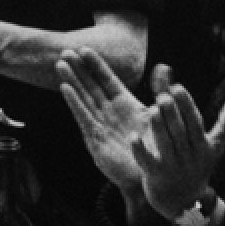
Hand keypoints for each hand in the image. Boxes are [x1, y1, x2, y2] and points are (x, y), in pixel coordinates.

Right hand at [56, 48, 154, 191]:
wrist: (148, 176)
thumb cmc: (154, 147)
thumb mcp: (159, 115)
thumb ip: (160, 91)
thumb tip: (164, 67)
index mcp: (125, 104)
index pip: (108, 80)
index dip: (96, 65)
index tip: (84, 49)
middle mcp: (110, 112)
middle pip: (91, 86)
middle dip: (79, 69)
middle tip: (65, 51)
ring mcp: (100, 125)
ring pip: (84, 98)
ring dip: (73, 81)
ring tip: (60, 64)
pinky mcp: (95, 139)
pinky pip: (84, 117)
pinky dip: (75, 102)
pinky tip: (65, 88)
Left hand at [130, 78, 224, 220]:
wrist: (186, 203)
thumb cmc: (199, 168)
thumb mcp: (214, 148)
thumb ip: (224, 124)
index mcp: (202, 146)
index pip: (194, 123)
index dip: (186, 105)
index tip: (177, 88)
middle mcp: (188, 156)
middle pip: (180, 132)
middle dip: (172, 113)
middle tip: (163, 95)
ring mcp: (172, 166)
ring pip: (165, 144)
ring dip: (159, 127)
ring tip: (152, 110)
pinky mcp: (156, 176)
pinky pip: (147, 162)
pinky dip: (140, 150)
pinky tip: (133, 136)